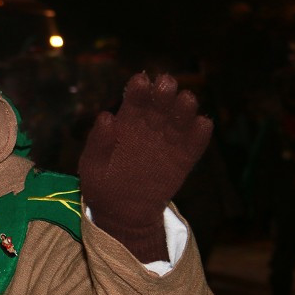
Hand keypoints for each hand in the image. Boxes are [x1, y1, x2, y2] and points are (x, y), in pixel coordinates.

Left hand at [78, 73, 211, 261]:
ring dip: (185, 106)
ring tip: (185, 101)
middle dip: (164, 91)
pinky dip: (200, 133)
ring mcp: (169, 141)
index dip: (139, 88)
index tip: (141, 81)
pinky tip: (202, 125)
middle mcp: (151, 125)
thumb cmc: (102, 183)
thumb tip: (106, 116)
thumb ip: (98, 142)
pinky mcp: (184, 159)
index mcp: (127, 120)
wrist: (121, 213)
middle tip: (166, 85)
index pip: (135, 98)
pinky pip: (195, 143)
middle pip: (161, 101)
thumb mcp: (92, 164)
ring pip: (181, 117)